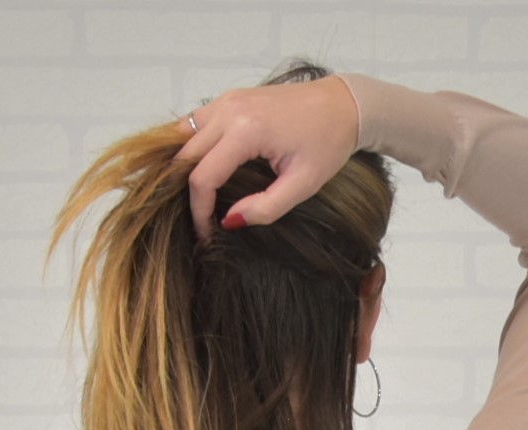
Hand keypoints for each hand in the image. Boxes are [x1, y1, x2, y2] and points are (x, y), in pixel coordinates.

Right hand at [171, 75, 359, 241]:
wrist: (344, 104)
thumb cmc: (328, 144)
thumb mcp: (303, 185)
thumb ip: (265, 208)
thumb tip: (229, 221)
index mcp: (246, 131)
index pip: (202, 177)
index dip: (199, 212)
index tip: (207, 233)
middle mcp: (229, 110)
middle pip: (186, 156)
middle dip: (188, 192)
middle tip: (203, 219)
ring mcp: (228, 99)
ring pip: (184, 135)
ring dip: (186, 167)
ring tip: (200, 195)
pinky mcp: (231, 97)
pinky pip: (196, 122)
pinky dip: (193, 146)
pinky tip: (205, 168)